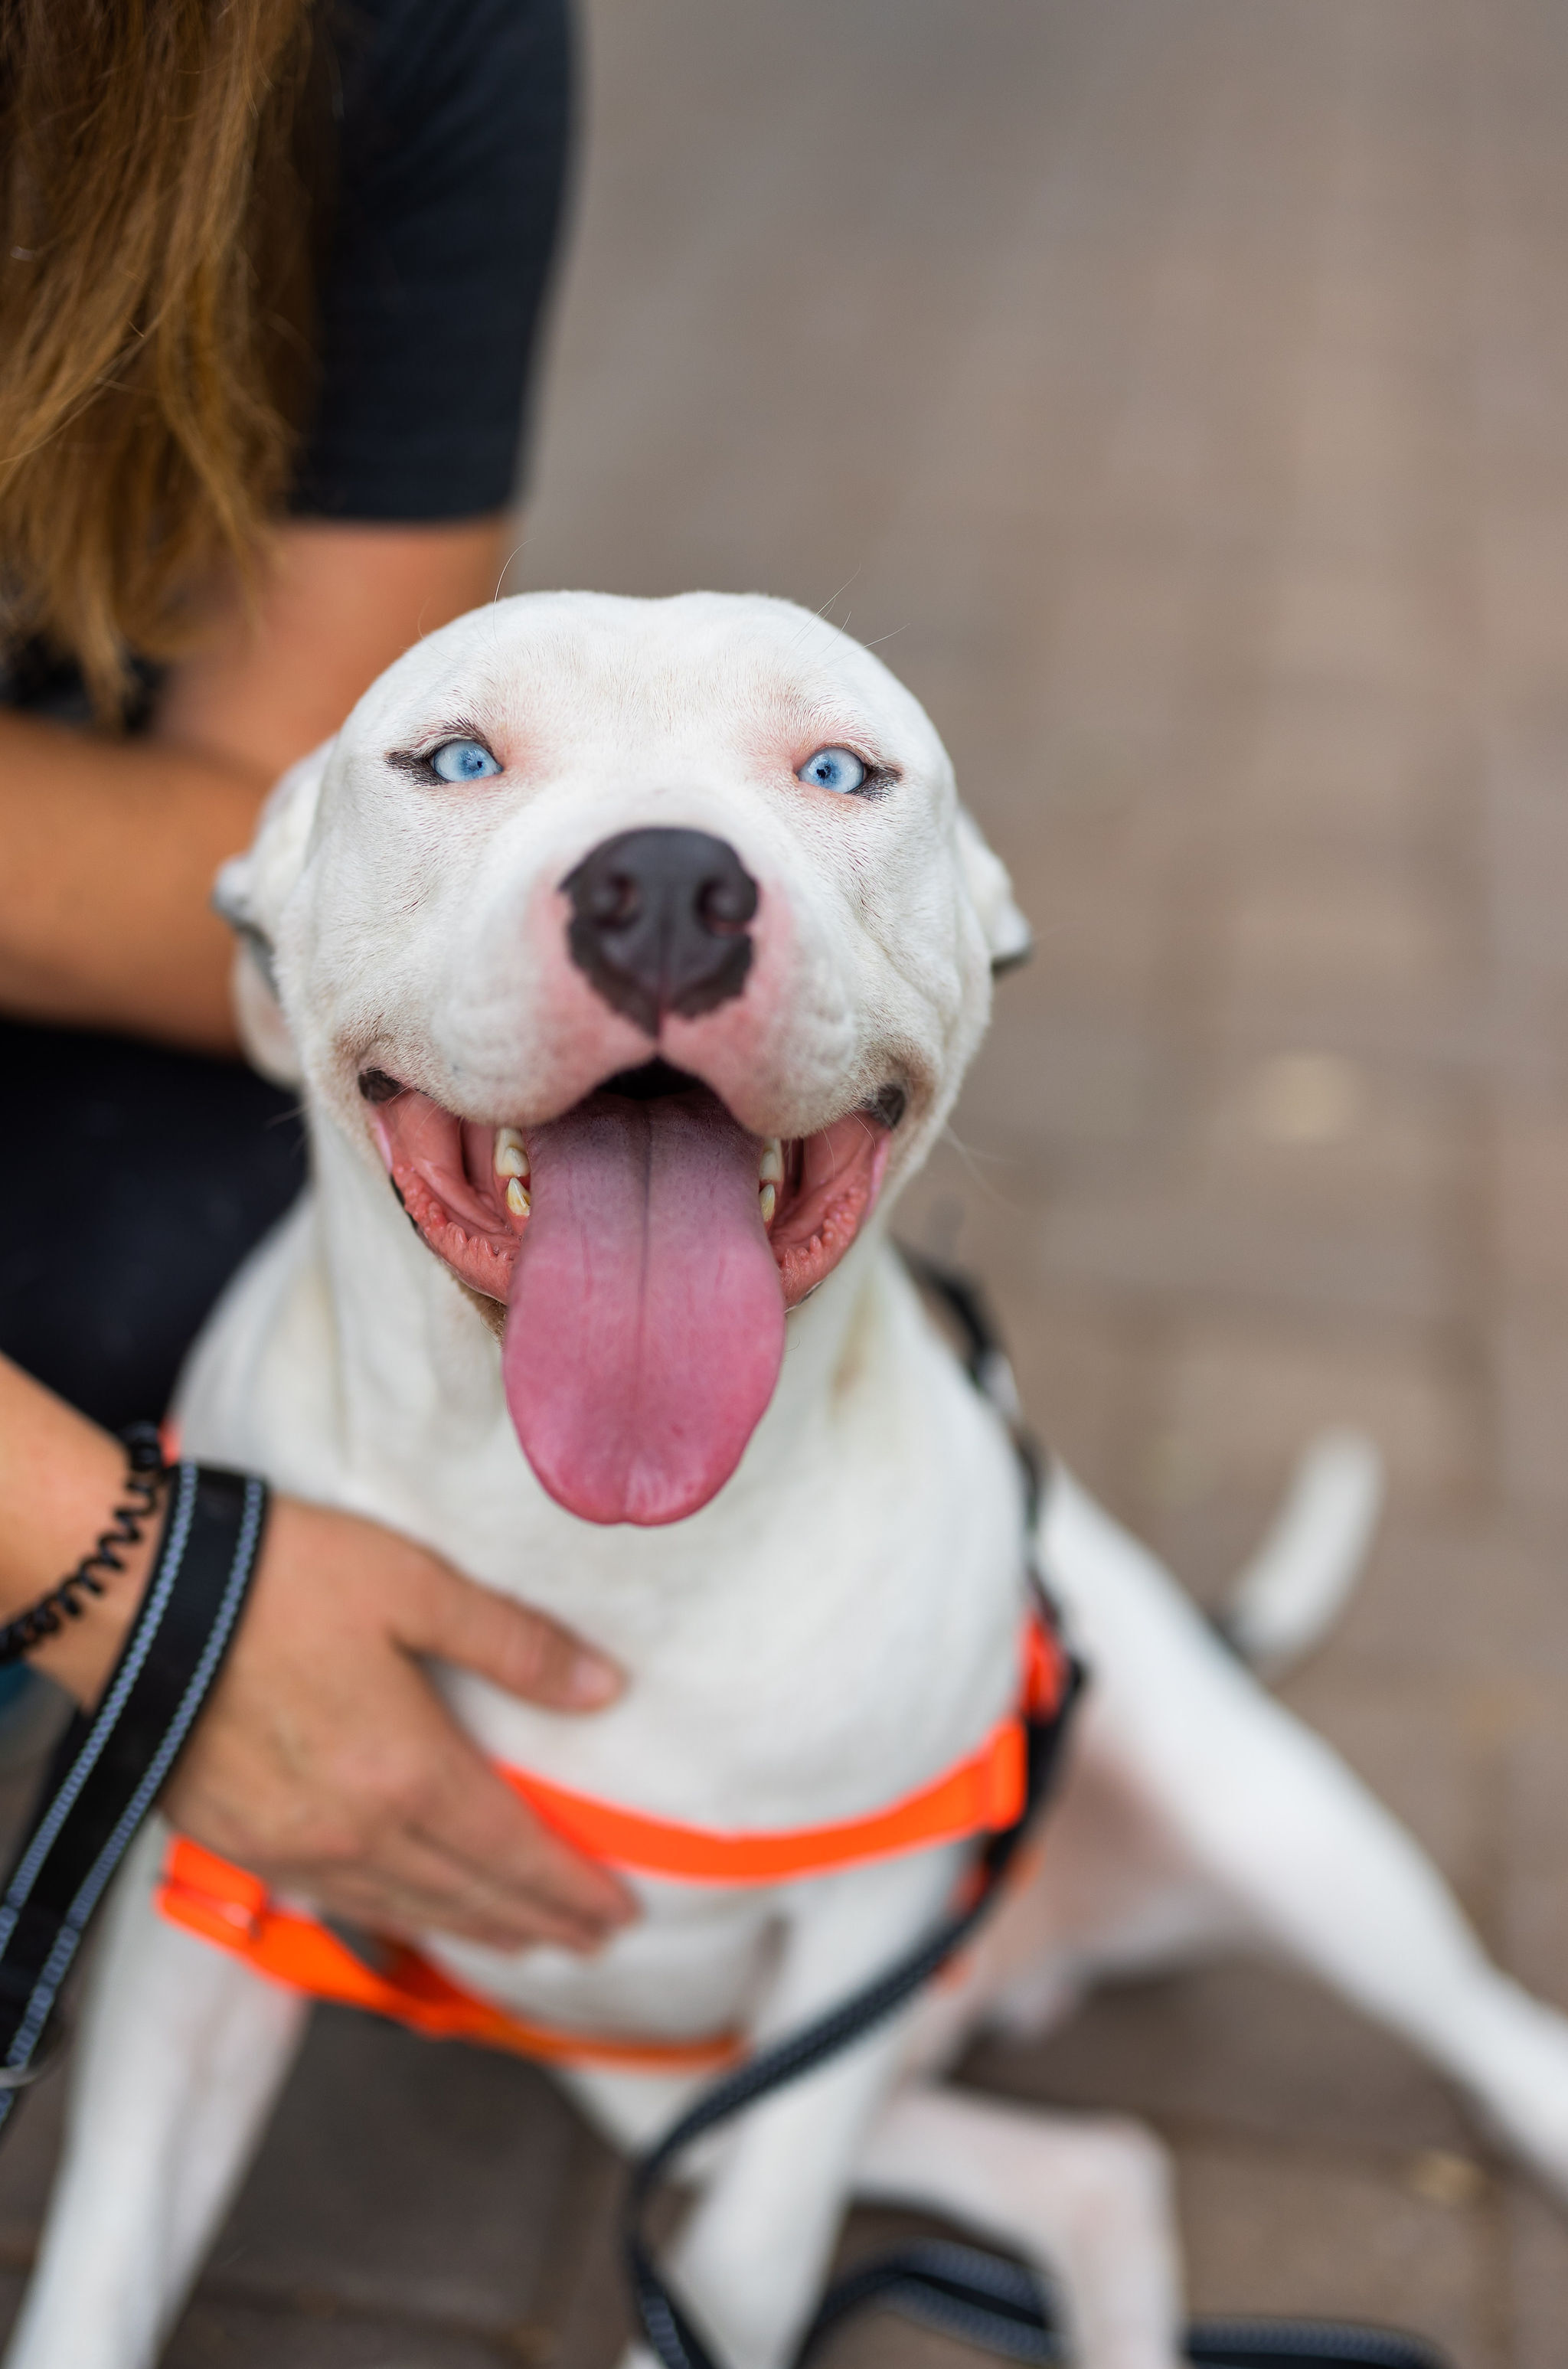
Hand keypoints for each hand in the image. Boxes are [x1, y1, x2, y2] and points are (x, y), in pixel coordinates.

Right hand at [159, 1497, 635, 1951]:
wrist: (140, 1598)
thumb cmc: (284, 1578)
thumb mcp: (416, 1586)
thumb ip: (514, 1644)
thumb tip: (604, 1688)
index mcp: (409, 1771)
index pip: (513, 1852)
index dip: (571, 1888)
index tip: (621, 1916)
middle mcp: (356, 1830)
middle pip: (466, 1895)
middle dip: (536, 1923)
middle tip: (590, 1942)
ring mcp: (291, 1846)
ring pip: (402, 1908)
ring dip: (468, 1930)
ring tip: (517, 1943)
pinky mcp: (237, 1842)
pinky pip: (335, 1901)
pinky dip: (389, 1917)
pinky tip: (406, 1914)